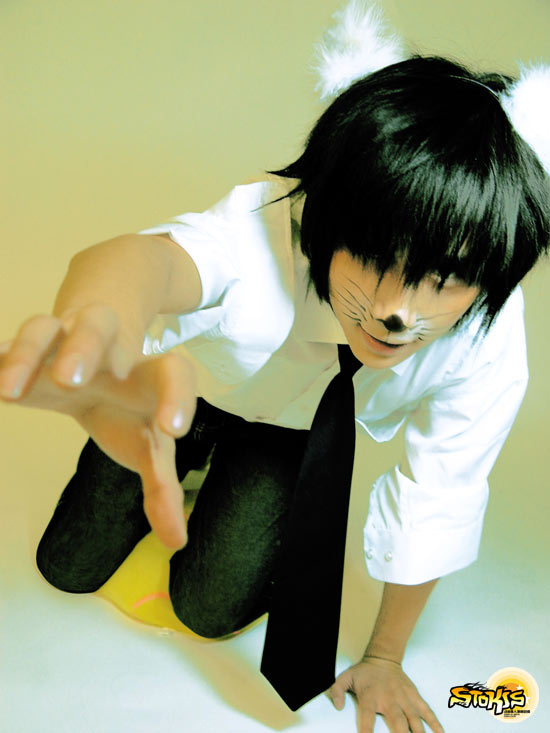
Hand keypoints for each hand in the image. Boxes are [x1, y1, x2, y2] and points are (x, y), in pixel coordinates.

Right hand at [0, 305, 196, 548]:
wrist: (101, 369)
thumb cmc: (129, 411)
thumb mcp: (149, 447)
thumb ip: (162, 489)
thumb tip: (176, 540)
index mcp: (146, 373)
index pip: (173, 371)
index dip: (177, 396)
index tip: (172, 431)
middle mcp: (106, 348)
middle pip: (101, 325)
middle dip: (85, 348)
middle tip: (71, 381)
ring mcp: (62, 342)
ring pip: (45, 327)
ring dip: (29, 353)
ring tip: (9, 391)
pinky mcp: (26, 352)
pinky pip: (5, 346)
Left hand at [327, 658, 443, 732]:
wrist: (382, 657)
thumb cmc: (363, 673)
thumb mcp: (345, 678)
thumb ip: (336, 691)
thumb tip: (338, 707)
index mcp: (370, 696)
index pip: (367, 718)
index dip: (367, 732)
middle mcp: (389, 699)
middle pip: (397, 723)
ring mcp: (404, 698)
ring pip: (414, 720)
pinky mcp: (414, 696)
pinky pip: (426, 711)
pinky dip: (435, 723)